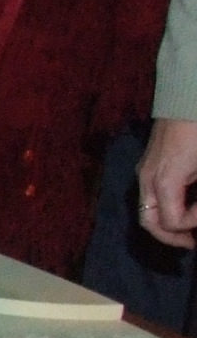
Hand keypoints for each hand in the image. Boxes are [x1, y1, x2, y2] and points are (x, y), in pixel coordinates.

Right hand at [140, 117, 196, 247]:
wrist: (188, 95)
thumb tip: (194, 215)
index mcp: (164, 180)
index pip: (172, 220)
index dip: (193, 225)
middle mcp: (148, 178)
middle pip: (149, 222)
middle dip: (172, 237)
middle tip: (193, 243)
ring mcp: (145, 170)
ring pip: (147, 209)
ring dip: (167, 224)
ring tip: (189, 228)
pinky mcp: (149, 162)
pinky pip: (151, 195)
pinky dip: (164, 207)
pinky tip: (184, 205)